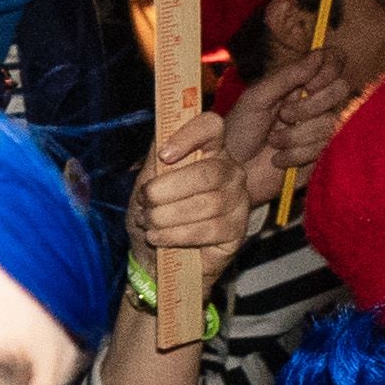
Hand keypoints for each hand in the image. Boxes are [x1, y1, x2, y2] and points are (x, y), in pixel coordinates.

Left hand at [130, 104, 248, 294]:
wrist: (154, 258)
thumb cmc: (154, 214)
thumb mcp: (146, 183)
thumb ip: (155, 160)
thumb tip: (162, 139)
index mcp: (209, 150)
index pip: (211, 126)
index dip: (189, 136)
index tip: (164, 155)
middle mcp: (230, 172)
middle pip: (207, 172)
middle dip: (166, 190)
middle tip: (146, 202)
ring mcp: (238, 202)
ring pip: (207, 204)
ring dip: (166, 216)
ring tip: (150, 222)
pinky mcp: (236, 232)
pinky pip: (207, 230)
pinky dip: (174, 235)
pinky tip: (159, 237)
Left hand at [229, 47, 353, 208]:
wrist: (232, 172)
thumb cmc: (238, 132)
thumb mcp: (256, 98)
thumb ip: (286, 76)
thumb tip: (318, 55)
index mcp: (299, 83)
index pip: (333, 62)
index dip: (329, 70)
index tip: (310, 85)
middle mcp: (314, 103)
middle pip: (341, 90)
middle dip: (310, 106)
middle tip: (284, 116)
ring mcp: (320, 129)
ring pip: (332, 122)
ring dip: (297, 135)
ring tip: (273, 141)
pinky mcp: (322, 155)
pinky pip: (325, 148)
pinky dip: (297, 154)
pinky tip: (279, 159)